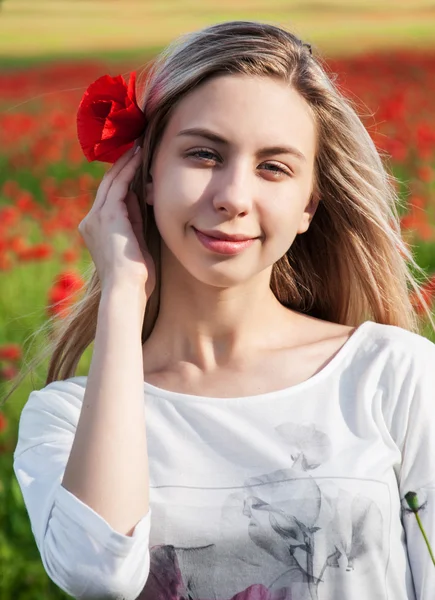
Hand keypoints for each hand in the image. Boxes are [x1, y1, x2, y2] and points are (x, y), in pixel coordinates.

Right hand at [78, 146, 155, 298]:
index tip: (135, 165)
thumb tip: (141, 198)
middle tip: (135, 147)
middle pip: (107, 186)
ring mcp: (96, 217)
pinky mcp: (107, 215)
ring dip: (126, 163)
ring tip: (138, 146)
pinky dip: (129, 170)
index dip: (122, 180)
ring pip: (111, 182)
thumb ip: (135, 220)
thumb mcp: (136, 242)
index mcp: (96, 230)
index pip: (109, 199)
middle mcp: (91, 221)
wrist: (126, 290)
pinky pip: (119, 186)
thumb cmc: (136, 277)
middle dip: (122, 166)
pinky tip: (139, 157)